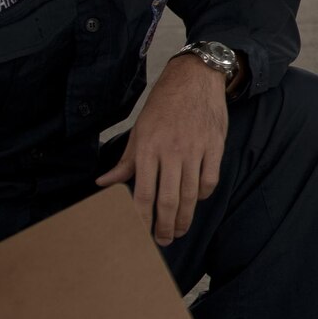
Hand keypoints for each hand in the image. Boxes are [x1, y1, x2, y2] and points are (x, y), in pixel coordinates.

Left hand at [94, 55, 229, 244]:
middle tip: (163, 240)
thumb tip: (103, 184)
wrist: (195, 78)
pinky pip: (210, 179)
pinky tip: (196, 200)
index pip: (144, 193)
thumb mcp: (139, 129)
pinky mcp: (214, 146)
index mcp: (148, 147)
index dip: (142, 218)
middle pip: (168, 200)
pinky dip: (203, 194)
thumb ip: (125, 161)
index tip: (141, 233)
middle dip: (165, 225)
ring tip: (179, 229)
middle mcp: (171, 151)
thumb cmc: (163, 103)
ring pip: (190, 194)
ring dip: (185, 217)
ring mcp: (195, 149)